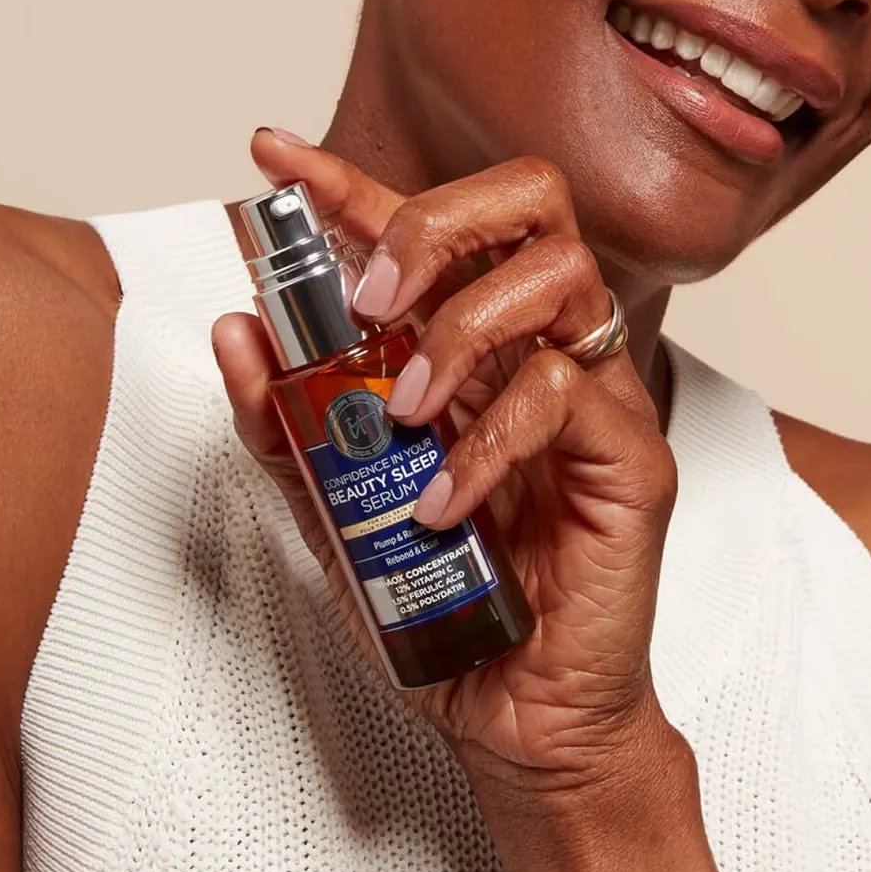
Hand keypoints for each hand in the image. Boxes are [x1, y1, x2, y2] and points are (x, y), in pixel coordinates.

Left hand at [212, 132, 681, 786]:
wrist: (517, 714)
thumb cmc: (442, 600)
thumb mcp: (332, 507)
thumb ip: (286, 423)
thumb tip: (239, 330)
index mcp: (476, 339)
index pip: (425, 227)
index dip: (349, 182)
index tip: (274, 157)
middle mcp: (542, 345)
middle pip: (530, 202)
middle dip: (432, 226)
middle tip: (366, 302)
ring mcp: (596, 393)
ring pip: (560, 277)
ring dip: (462, 330)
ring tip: (405, 409)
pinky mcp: (631, 457)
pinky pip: (568, 396)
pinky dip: (488, 442)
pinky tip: (439, 501)